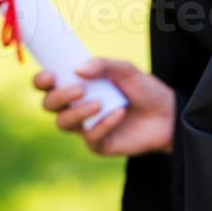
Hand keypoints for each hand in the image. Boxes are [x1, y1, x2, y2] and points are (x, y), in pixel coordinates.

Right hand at [33, 58, 174, 156]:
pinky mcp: (98, 144)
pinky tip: (119, 114)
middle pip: (49, 105)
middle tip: (78, 90)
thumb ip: (104, 66)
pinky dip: (103, 124)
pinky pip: (90, 137)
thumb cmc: (145, 90)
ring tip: (98, 104)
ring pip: (63, 123)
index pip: (49, 84)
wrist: (169, 115)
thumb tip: (78, 69)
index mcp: (79, 86)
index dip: (42, 81)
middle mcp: (77, 107)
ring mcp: (86, 127)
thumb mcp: (127, 71)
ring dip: (77, 112)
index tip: (49, 76)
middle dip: (58, 97)